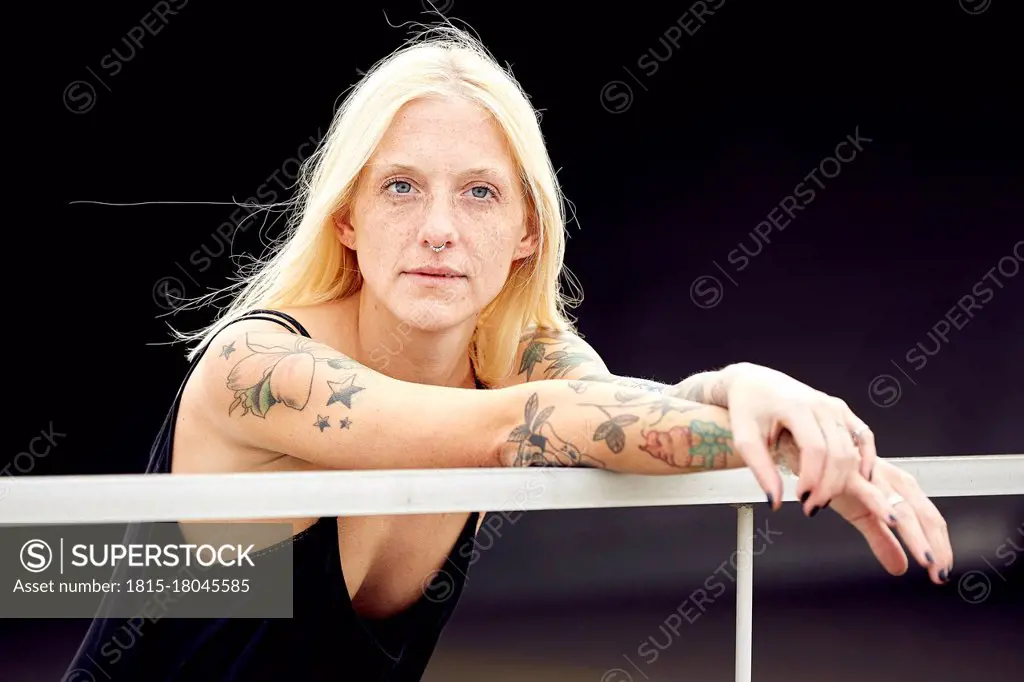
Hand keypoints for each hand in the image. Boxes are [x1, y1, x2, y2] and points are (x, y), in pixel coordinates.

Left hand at [718, 363, 876, 514]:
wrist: (756, 384)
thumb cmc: (748, 407)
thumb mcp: (745, 438)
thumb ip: (761, 470)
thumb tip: (774, 502)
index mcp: (796, 407)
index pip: (816, 449)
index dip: (813, 479)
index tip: (802, 499)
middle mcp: (821, 405)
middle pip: (838, 453)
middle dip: (828, 486)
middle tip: (811, 507)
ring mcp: (835, 407)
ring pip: (852, 450)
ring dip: (843, 480)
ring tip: (822, 499)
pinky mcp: (843, 411)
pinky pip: (864, 438)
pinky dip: (866, 461)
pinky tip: (858, 481)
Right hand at [828, 458, 953, 584]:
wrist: (810, 450)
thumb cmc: (836, 475)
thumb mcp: (861, 511)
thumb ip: (881, 540)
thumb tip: (901, 567)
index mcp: (898, 487)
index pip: (929, 518)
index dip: (940, 545)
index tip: (943, 571)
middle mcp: (890, 478)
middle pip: (922, 513)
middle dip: (935, 544)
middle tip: (939, 571)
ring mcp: (872, 474)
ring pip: (902, 506)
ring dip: (917, 535)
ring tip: (926, 558)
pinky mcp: (847, 472)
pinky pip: (867, 489)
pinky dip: (882, 504)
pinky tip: (891, 520)